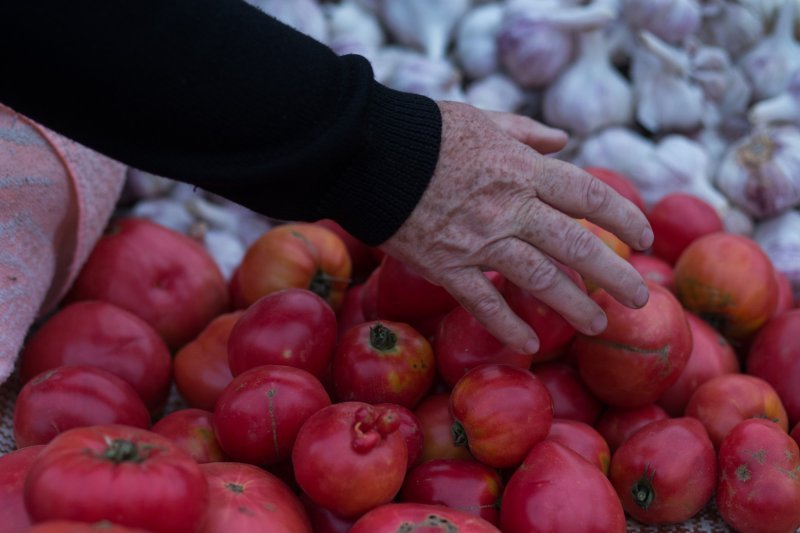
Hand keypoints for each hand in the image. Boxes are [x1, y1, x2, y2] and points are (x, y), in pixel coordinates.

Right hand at [381, 101, 652, 354]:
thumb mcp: (482, 120)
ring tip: (597, 325)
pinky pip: (483, 302)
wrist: (370, 154)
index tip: (644, 238)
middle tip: (640, 299)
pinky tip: (527, 345)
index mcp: (522, 169)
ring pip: (538, 279)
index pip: (587, 196)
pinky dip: (506, 326)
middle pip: (575, 245)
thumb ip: (526, 132)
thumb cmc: (426, 133)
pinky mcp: (446, 266)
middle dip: (614, 275)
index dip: (622, 217)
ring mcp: (479, 240)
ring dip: (572, 305)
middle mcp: (510, 207)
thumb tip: (563, 140)